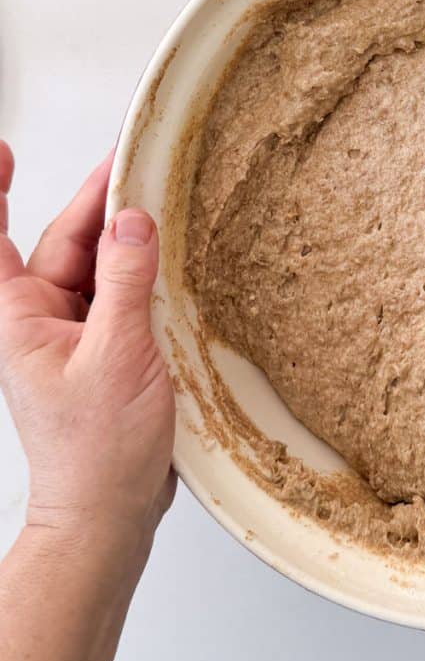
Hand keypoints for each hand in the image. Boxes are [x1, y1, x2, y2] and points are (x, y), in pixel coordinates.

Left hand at [0, 140, 175, 552]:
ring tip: (161, 202)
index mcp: (21, 317)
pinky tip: (171, 257)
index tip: (4, 149)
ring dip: (129, 238)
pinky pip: (126, 295)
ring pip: (103, 266)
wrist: (110, 510)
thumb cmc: (97, 449)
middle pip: (68, 242)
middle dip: (98, 202)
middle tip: (134, 163)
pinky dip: (147, 273)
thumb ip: (124, 282)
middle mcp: (44, 318)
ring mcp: (79, 332)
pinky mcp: (111, 347)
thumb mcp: (116, 356)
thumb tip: (133, 219)